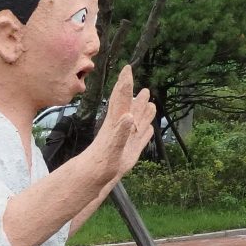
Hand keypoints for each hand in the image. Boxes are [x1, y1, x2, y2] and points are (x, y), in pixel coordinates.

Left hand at [88, 65, 155, 183]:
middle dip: (136, 95)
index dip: (125, 83)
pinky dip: (146, 133)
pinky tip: (150, 129)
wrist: (95, 176)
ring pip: (138, 121)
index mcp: (116, 121)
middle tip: (142, 86)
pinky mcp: (130, 151)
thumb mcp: (112, 145)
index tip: (127, 68)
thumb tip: (129, 116)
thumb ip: (120, 131)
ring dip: (143, 111)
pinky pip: (140, 138)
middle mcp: (122, 127)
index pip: (122, 97)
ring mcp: (126, 139)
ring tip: (149, 102)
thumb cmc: (102, 161)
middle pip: (130, 106)